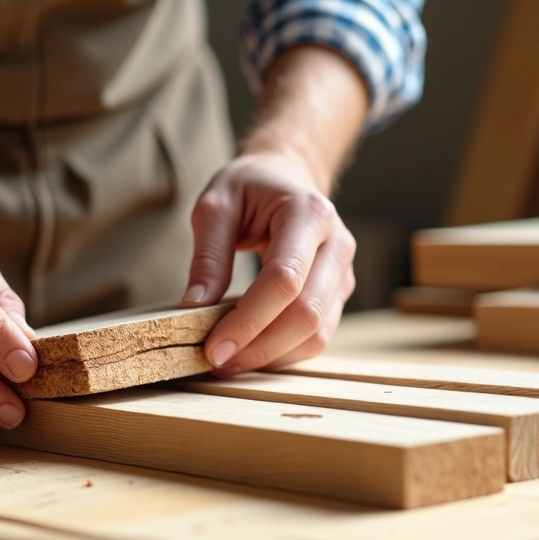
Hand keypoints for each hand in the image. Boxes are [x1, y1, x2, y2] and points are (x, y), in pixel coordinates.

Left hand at [181, 151, 355, 374]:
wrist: (286, 177)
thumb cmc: (250, 187)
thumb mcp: (216, 205)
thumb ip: (208, 255)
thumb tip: (195, 307)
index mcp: (309, 214)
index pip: (285, 279)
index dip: (249, 320)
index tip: (212, 346)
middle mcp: (337, 245)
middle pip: (307, 314)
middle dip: (259, 347)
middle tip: (216, 362)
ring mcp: (343, 273)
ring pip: (318, 333)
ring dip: (271, 357)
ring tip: (229, 362)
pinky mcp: (338, 294)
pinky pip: (318, 335)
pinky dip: (283, 353)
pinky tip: (251, 353)